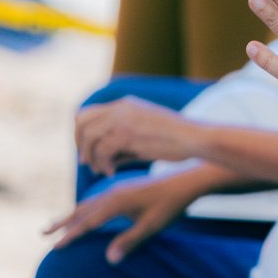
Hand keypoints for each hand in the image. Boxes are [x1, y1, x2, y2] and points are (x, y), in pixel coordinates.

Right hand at [45, 173, 200, 263]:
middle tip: (43, 233)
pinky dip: (86, 207)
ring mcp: (118, 189)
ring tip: (58, 223)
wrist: (186, 181)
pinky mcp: (125, 188)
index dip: (71, 236)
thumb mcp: (152, 226)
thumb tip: (109, 260)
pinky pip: (98, 198)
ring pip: (89, 203)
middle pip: (82, 210)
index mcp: (116, 203)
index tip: (55, 247)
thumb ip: (130, 241)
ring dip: (72, 214)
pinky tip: (86, 212)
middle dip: (63, 222)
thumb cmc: (171, 205)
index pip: (87, 222)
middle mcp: (113, 194)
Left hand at [75, 97, 200, 176]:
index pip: (88, 112)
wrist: (196, 138)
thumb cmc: (176, 139)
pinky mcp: (128, 135)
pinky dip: (103, 164)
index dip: (82, 132)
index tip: (88, 150)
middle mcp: (121, 108)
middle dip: (81, 144)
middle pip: (82, 121)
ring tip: (102, 170)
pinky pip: (102, 151)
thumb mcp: (146, 134)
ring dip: (91, 157)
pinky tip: (112, 173)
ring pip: (90, 137)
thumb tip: (103, 161)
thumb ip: (123, 142)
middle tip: (87, 162)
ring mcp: (124, 120)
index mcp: (126, 104)